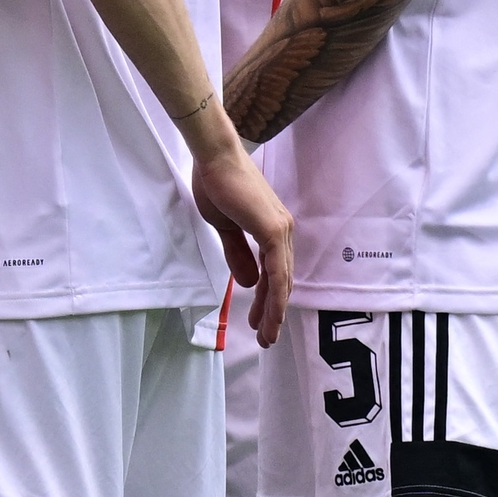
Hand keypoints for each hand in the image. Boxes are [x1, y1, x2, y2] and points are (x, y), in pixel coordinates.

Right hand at [186, 132, 290, 348]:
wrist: (214, 159)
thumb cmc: (216, 185)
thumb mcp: (224, 227)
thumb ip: (237, 254)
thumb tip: (247, 284)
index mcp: (272, 230)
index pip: (273, 273)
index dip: (266, 299)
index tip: (258, 322)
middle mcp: (283, 231)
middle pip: (281, 281)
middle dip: (273, 312)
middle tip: (265, 337)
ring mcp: (281, 231)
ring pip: (282, 280)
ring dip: (274, 310)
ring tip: (267, 336)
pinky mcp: (273, 230)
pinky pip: (276, 271)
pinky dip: (274, 295)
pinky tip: (270, 314)